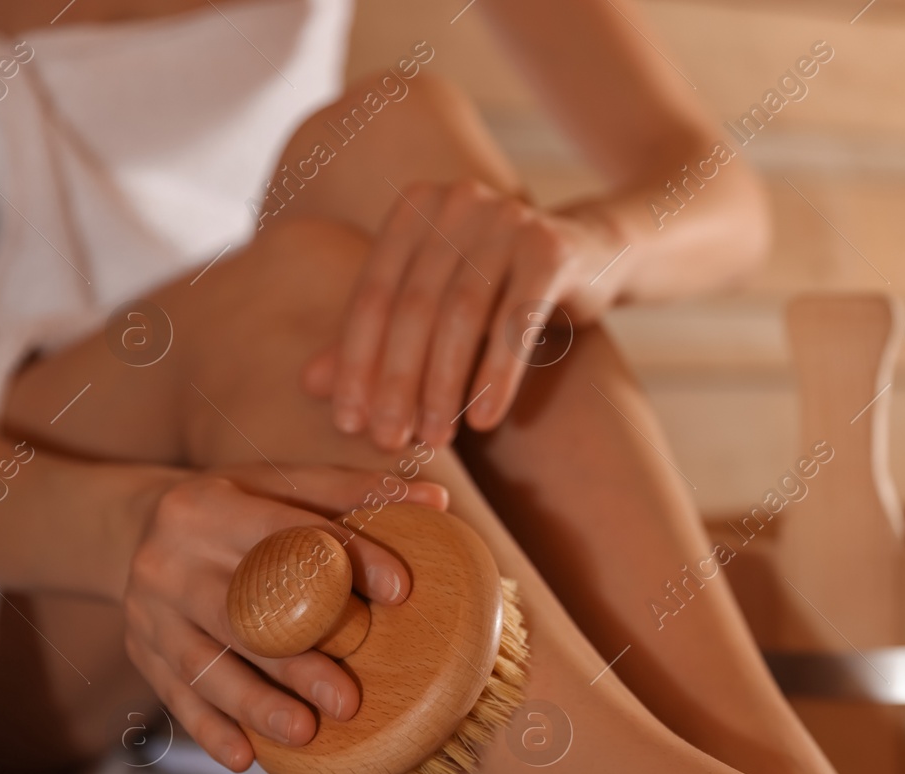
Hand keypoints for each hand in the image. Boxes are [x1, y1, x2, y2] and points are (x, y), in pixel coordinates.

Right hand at [122, 465, 449, 771]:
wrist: (135, 527)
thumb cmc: (236, 508)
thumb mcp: (281, 484)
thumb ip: (353, 492)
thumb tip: (437, 498)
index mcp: (210, 508)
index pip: (288, 535)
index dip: (349, 560)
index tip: (400, 591)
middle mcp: (170, 560)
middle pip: (241, 615)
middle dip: (296, 660)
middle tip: (349, 700)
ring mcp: (150, 610)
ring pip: (206, 664)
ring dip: (256, 704)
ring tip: (305, 733)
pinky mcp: (141, 651)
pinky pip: (176, 696)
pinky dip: (210, 730)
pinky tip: (244, 758)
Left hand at [302, 181, 629, 447]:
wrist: (594, 255)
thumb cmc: (501, 289)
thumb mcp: (438, 310)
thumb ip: (379, 337)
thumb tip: (311, 385)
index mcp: (416, 209)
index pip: (373, 294)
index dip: (355, 362)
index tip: (348, 423)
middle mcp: (457, 202)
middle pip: (414, 307)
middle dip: (397, 381)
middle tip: (389, 441)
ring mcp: (507, 220)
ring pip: (462, 316)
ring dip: (444, 385)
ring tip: (436, 440)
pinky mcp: (552, 249)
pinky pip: (517, 322)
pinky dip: (497, 375)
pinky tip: (486, 419)